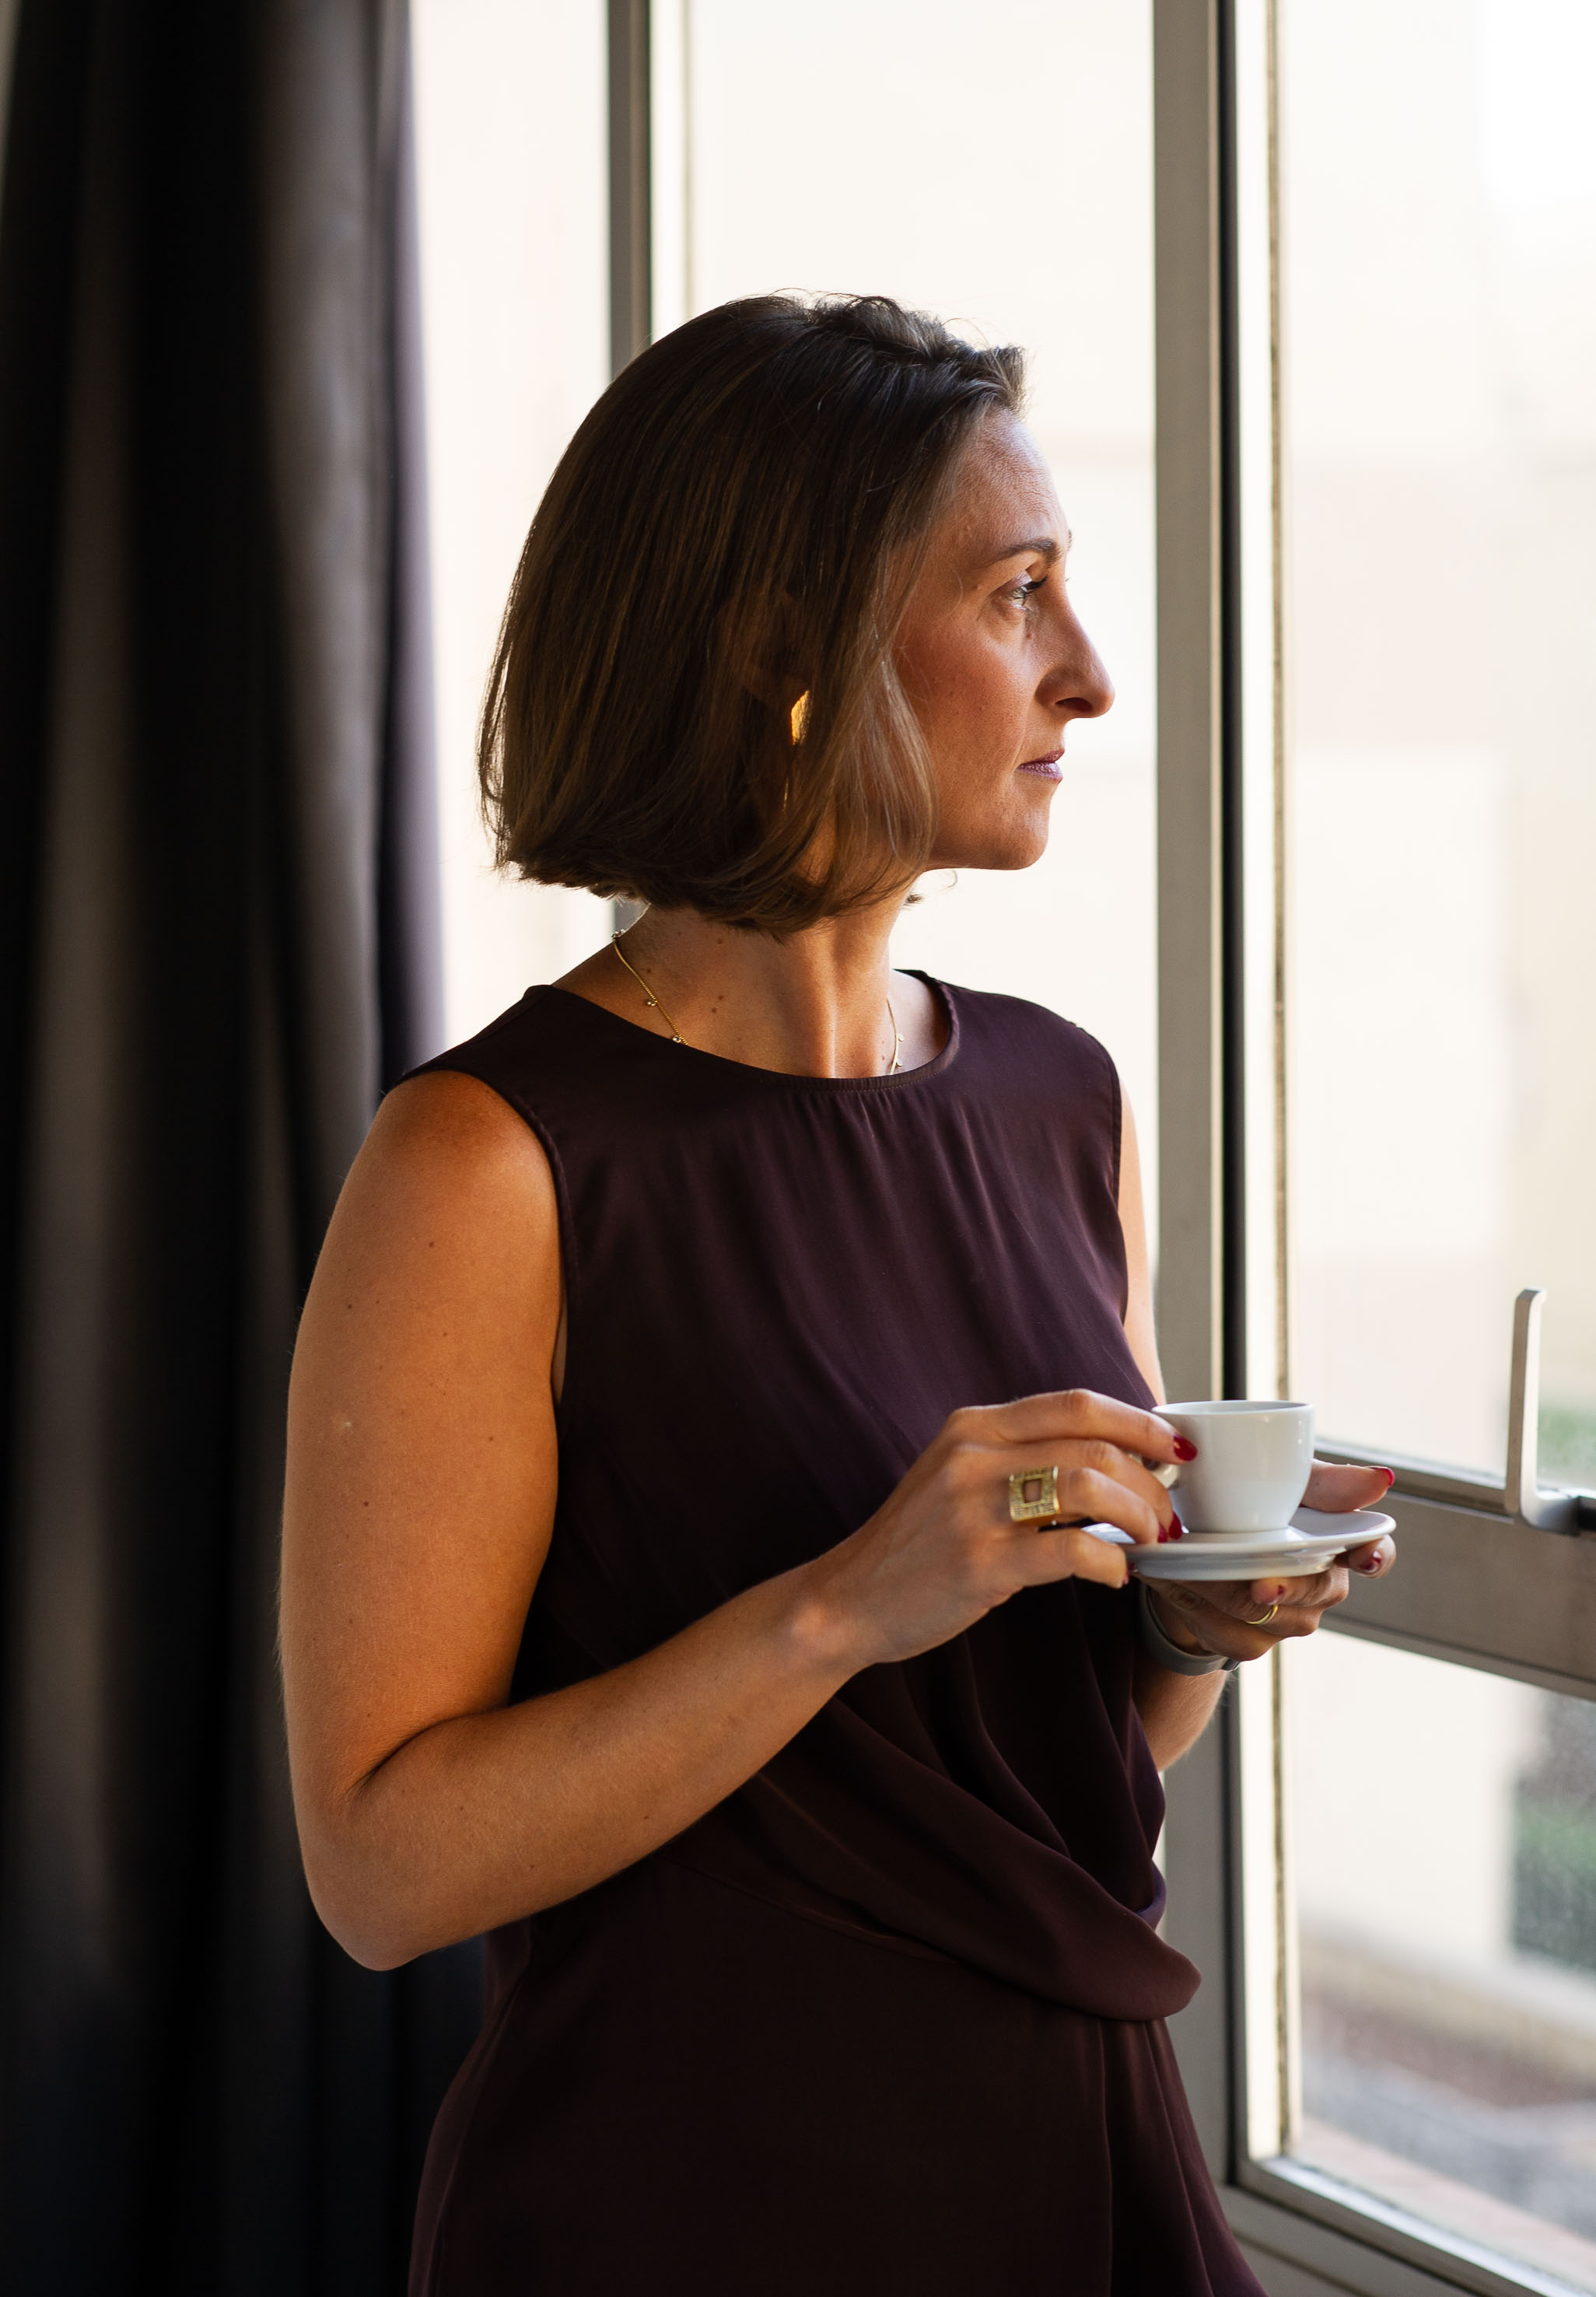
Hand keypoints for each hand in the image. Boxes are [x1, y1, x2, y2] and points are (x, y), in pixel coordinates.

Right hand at [810, 1389, 1184, 1670]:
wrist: (847, 1599)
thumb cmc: (917, 1544)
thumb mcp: (958, 1476)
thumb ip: (1019, 1456)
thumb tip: (1113, 1458)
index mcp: (973, 1425)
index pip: (1077, 1403)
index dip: (1139, 1420)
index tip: (1177, 1446)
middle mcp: (973, 1455)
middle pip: (1094, 1446)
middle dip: (1151, 1481)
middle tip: (1169, 1515)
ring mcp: (974, 1508)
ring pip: (1090, 1488)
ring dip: (1139, 1517)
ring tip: (1151, 1542)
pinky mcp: (979, 1562)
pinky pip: (1071, 1550)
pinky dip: (1111, 1563)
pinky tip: (1116, 1575)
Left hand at [1145, 1459, 1396, 1664]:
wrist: (1193, 1541)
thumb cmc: (1254, 1500)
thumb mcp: (1284, 1479)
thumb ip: (1327, 1481)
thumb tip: (1382, 1479)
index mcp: (1339, 1541)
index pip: (1376, 1553)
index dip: (1375, 1556)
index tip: (1363, 1556)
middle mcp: (1323, 1586)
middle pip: (1315, 1593)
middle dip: (1287, 1587)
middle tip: (1259, 1584)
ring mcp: (1288, 1619)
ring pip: (1264, 1616)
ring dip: (1224, 1590)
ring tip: (1190, 1562)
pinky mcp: (1251, 1641)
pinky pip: (1227, 1634)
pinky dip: (1195, 1604)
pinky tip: (1175, 1579)